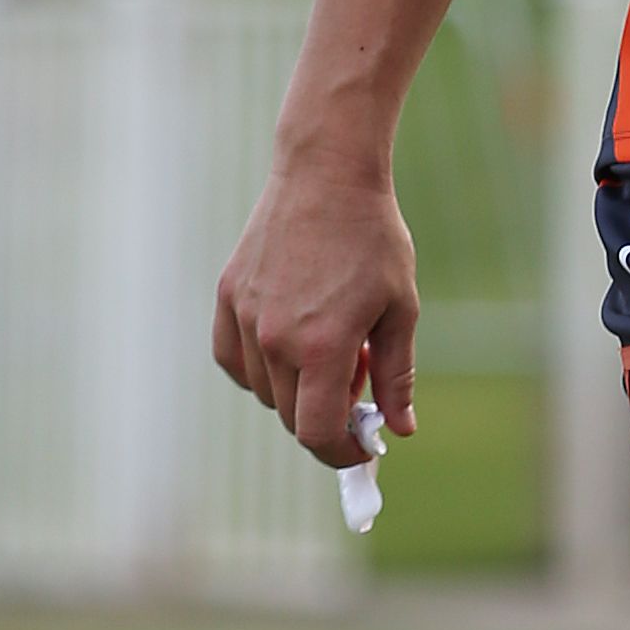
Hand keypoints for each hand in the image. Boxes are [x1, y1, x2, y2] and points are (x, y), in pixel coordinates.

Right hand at [212, 150, 419, 466]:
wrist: (327, 175)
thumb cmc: (372, 239)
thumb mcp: (401, 309)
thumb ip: (397, 375)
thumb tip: (399, 429)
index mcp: (323, 347)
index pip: (317, 433)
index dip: (341, 453)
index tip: (362, 448)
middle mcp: (276, 339)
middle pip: (292, 416)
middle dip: (327, 414)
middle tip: (359, 377)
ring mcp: (246, 317)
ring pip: (263, 389)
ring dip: (296, 388)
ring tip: (331, 346)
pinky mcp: (228, 296)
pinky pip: (234, 359)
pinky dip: (258, 368)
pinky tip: (288, 344)